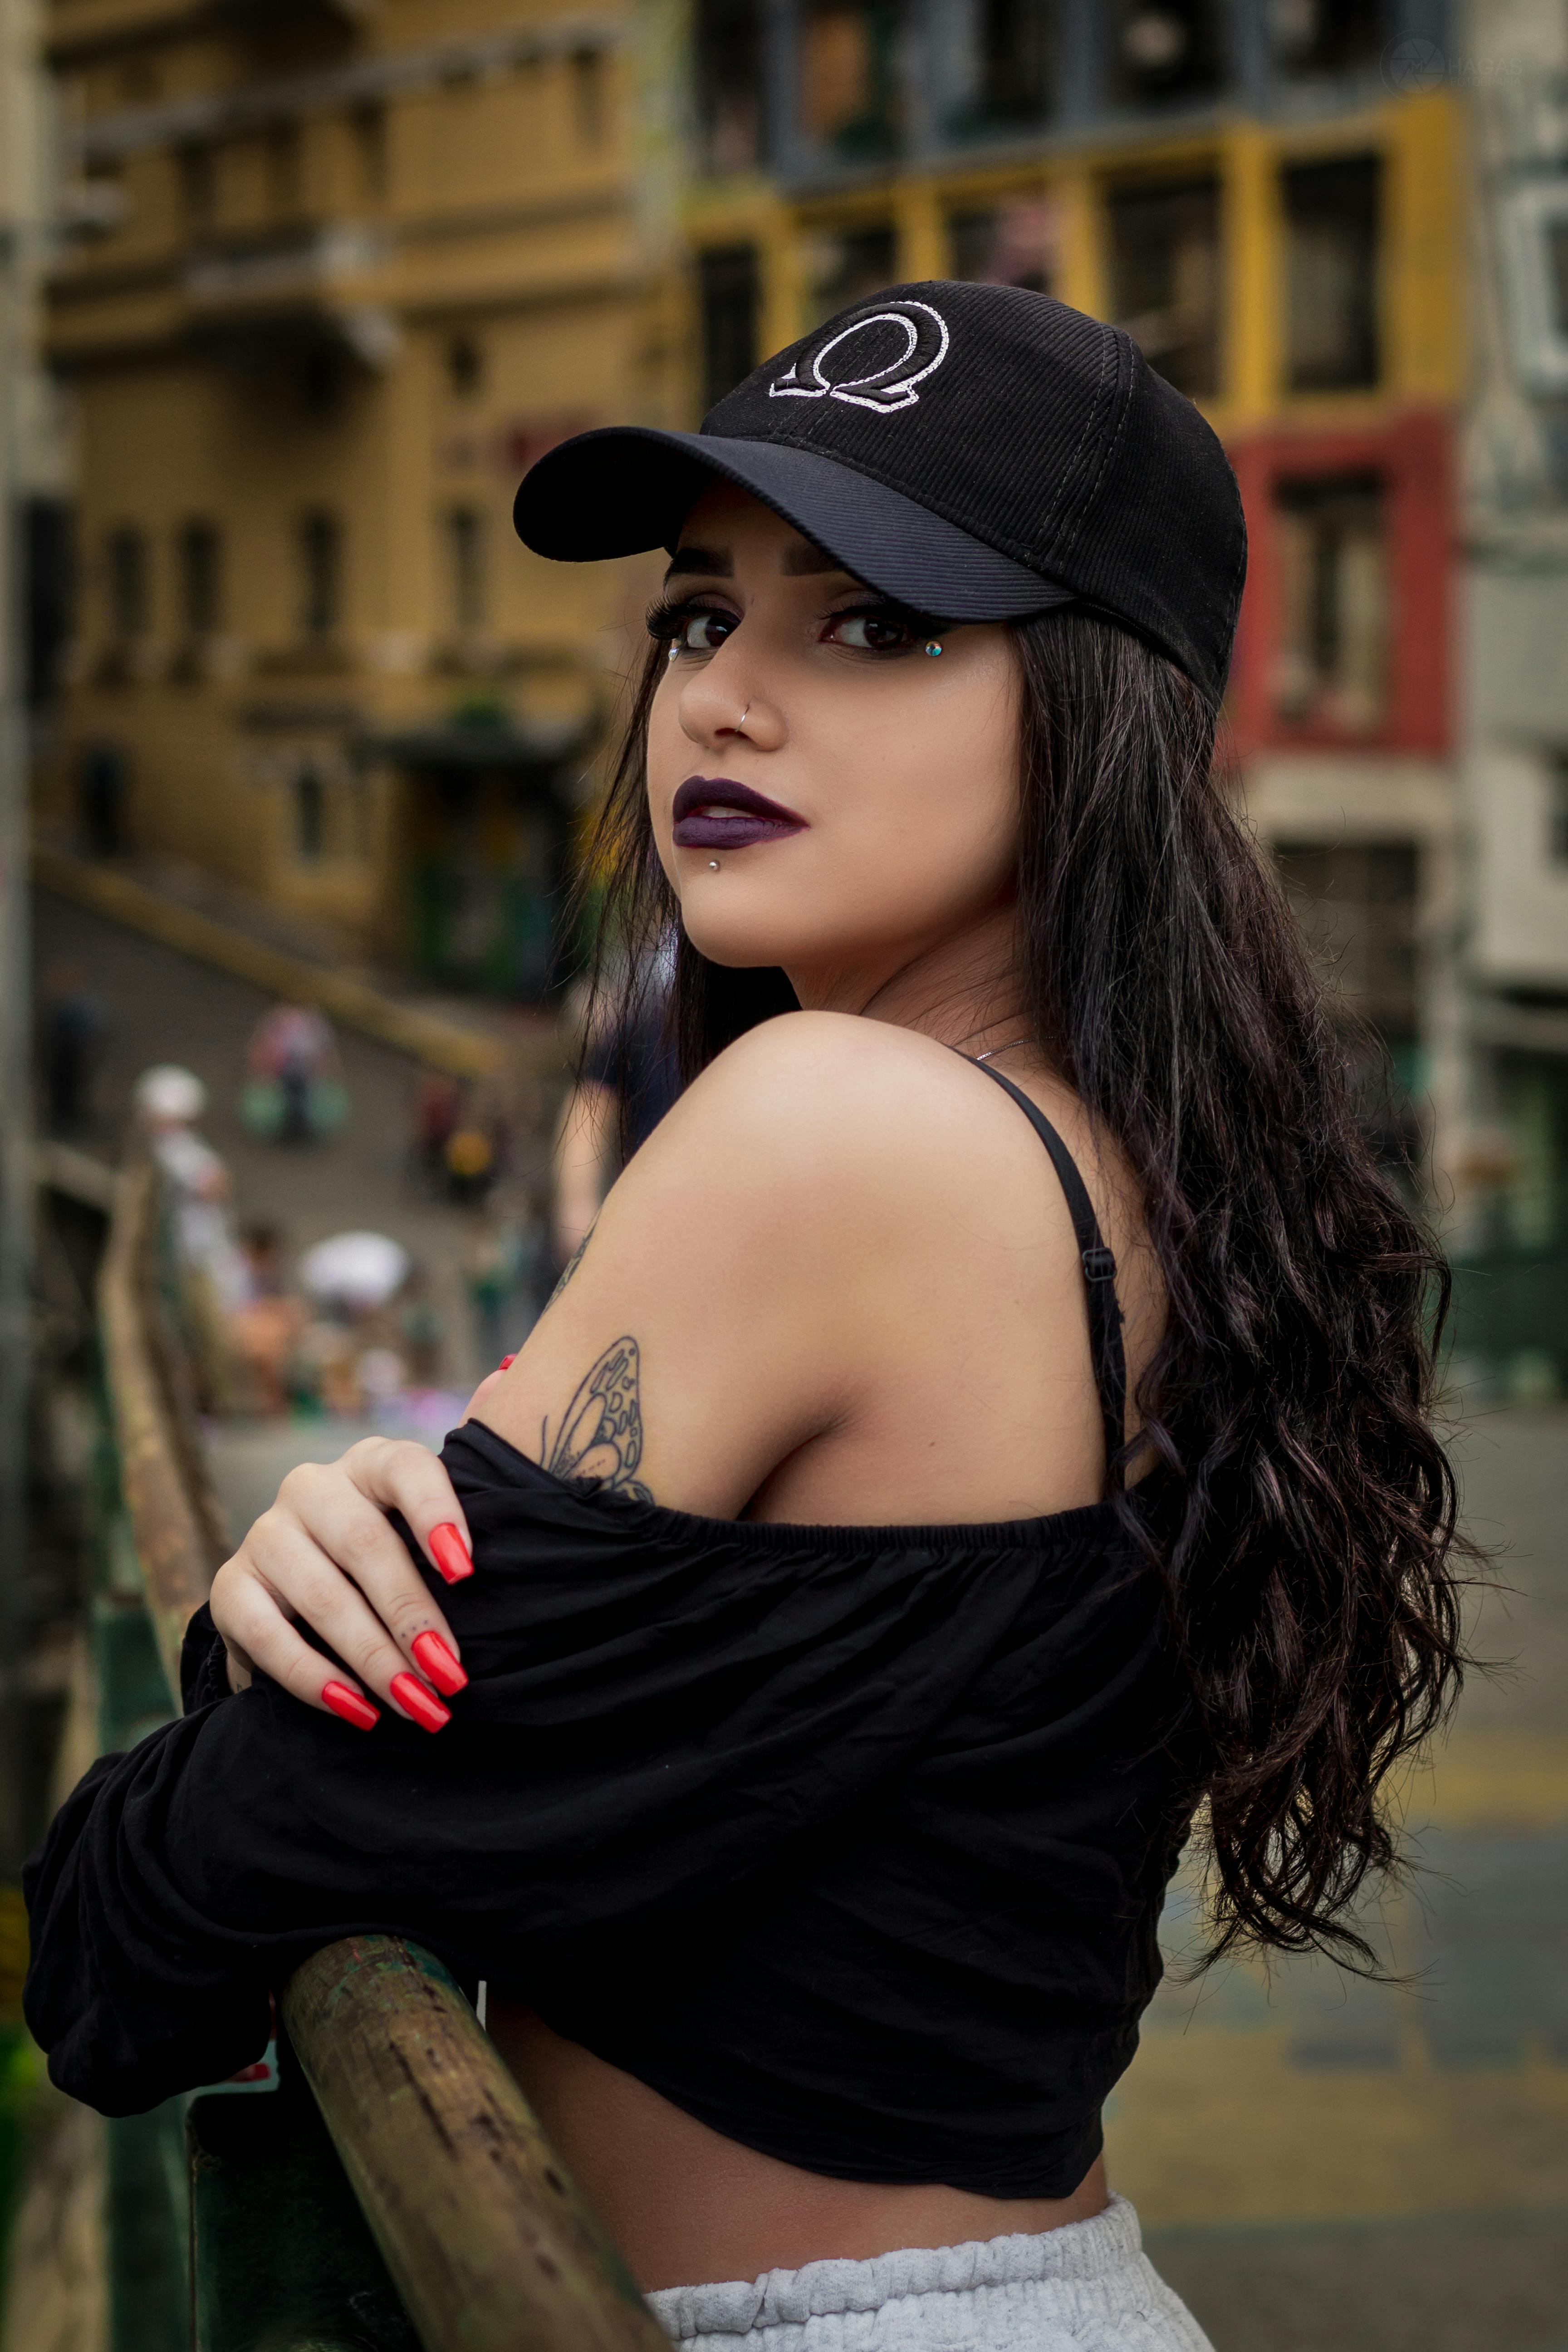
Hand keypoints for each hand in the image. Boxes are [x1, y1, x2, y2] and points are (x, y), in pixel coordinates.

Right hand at [207, 1436, 475, 1731]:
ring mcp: (266, 1536)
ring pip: (323, 1597)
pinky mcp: (230, 1588)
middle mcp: (313, 1488)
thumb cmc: (390, 1555)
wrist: (300, 1598)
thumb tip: (508, 1374)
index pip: (405, 1470)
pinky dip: (315, 1679)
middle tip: (452, 1674)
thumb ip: (466, 1467)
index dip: (437, 1514)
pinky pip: (268, 1636)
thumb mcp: (425, 1520)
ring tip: (417, 1705)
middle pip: (366, 1547)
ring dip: (374, 1659)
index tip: (469, 1571)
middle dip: (414, 1617)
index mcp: (370, 1463)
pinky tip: (356, 1709)